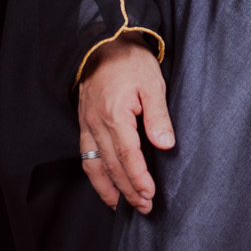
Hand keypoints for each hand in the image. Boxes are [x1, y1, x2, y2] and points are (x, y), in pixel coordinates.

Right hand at [76, 37, 174, 213]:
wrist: (104, 43)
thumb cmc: (131, 61)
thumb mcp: (153, 83)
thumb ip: (158, 116)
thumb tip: (166, 144)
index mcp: (115, 114)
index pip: (128, 155)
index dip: (138, 178)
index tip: (150, 194)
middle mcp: (96, 124)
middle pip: (112, 166)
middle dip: (128, 190)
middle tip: (144, 207)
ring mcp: (87, 125)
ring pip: (95, 165)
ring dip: (110, 188)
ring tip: (124, 205)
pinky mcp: (84, 124)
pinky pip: (86, 156)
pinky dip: (96, 175)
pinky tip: (106, 186)